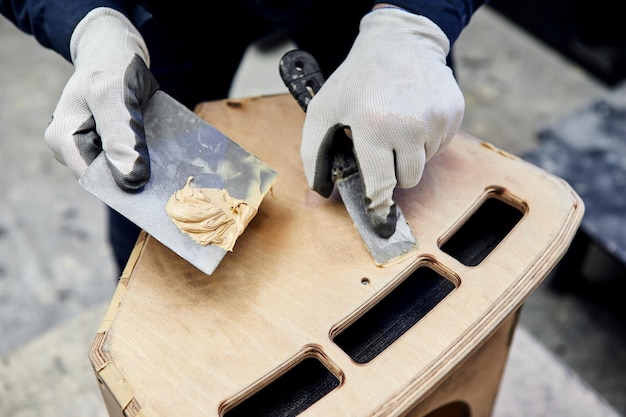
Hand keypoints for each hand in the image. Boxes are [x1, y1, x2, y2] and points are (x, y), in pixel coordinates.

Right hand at [45, 7, 158, 190]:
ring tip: (167, 161)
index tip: (156, 183)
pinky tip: (164, 155)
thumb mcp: (114, 97)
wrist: (115, 53)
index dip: (125, 184)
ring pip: (121, 172)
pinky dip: (146, 160)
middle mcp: (72, 150)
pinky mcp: (107, 147)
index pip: (95, 178)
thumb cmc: (110, 69)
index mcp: (63, 139)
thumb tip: (131, 181)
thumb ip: (121, 138)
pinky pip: (129, 162)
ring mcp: (90, 149)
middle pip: (108, 179)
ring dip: (145, 169)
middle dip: (136, 176)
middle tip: (167, 173)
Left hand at [301, 7, 463, 236]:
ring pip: (425, 164)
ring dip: (410, 154)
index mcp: (374, 127)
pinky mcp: (454, 112)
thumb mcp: (323, 110)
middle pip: (407, 179)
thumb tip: (322, 191)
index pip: (381, 184)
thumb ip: (314, 153)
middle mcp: (410, 125)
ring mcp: (436, 118)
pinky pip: (440, 146)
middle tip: (381, 146)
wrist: (399, 42)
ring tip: (396, 125)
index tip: (380, 222)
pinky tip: (413, 116)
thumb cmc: (356, 80)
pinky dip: (426, 139)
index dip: (379, 205)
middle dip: (392, 171)